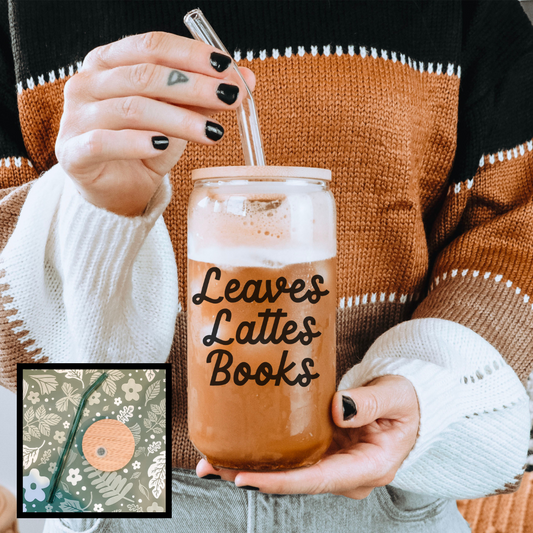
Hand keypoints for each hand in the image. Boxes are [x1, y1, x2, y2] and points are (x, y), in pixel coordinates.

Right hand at [55, 32, 254, 215]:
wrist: (116, 190)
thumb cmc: (143, 148)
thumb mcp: (177, 120)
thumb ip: (203, 99)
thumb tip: (244, 80)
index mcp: (109, 63)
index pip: (152, 47)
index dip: (192, 55)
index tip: (228, 69)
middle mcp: (88, 83)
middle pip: (145, 75)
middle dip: (195, 87)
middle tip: (231, 99)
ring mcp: (77, 117)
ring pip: (133, 108)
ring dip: (179, 120)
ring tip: (213, 133)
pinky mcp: (73, 152)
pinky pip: (105, 142)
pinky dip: (137, 143)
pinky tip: (163, 146)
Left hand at [196, 375, 419, 498]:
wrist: (407, 406)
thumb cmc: (405, 402)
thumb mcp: (396, 396)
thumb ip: (370, 402)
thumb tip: (337, 410)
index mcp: (368, 467)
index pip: (318, 480)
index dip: (280, 482)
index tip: (245, 478)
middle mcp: (345, 474)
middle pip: (294, 481)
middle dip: (253, 477)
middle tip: (213, 465)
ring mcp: (333, 465)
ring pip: (288, 472)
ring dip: (251, 467)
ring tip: (212, 459)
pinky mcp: (323, 452)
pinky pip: (291, 457)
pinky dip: (264, 455)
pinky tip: (237, 448)